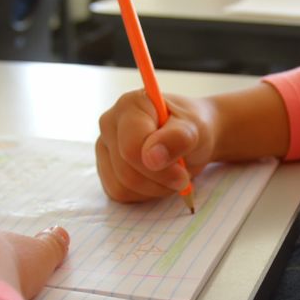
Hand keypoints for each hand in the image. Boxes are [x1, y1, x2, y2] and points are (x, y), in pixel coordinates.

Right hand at [96, 90, 216, 202]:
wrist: (192, 138)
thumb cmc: (194, 128)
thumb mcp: (196, 129)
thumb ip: (177, 138)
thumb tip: (152, 158)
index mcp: (130, 105)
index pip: (132, 148)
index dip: (159, 168)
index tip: (182, 174)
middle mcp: (109, 123)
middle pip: (126, 171)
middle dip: (160, 181)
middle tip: (182, 176)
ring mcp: (104, 146)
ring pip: (121, 186)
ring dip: (154, 189)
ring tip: (170, 173)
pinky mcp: (105, 168)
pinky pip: (119, 194)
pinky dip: (143, 194)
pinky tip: (157, 179)